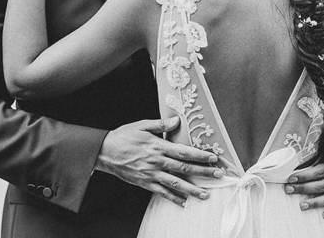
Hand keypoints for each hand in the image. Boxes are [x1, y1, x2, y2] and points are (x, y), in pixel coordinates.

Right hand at [95, 117, 224, 206]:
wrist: (104, 152)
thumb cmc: (123, 136)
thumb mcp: (141, 125)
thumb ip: (160, 124)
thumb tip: (177, 121)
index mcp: (158, 146)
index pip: (184, 152)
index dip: (200, 155)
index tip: (213, 158)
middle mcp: (157, 161)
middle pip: (184, 168)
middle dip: (203, 172)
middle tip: (218, 175)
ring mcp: (151, 174)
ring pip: (175, 184)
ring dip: (192, 189)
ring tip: (206, 194)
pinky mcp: (144, 182)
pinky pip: (161, 192)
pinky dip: (173, 198)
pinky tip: (183, 202)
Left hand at [284, 150, 323, 219]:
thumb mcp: (323, 147)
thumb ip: (314, 147)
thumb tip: (298, 142)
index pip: (319, 171)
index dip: (305, 175)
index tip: (291, 178)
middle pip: (322, 185)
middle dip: (304, 188)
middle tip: (288, 190)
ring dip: (316, 202)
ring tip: (302, 206)